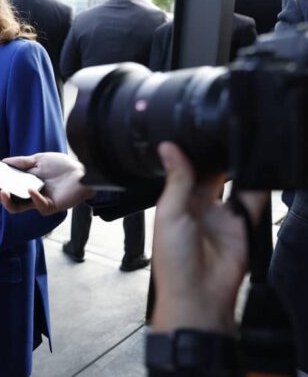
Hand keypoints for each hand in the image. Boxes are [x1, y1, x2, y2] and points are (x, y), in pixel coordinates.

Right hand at [0, 152, 93, 215]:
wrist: (83, 171)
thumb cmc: (62, 166)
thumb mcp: (39, 159)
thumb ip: (22, 162)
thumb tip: (3, 161)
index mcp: (26, 184)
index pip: (7, 189)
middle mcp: (30, 195)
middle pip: (9, 202)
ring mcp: (39, 202)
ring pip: (19, 208)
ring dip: (8, 201)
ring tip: (3, 191)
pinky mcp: (50, 206)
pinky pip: (38, 205)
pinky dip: (33, 197)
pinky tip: (30, 189)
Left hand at [151, 142, 267, 333]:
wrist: (197, 294)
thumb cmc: (173, 259)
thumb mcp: (170, 214)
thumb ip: (177, 180)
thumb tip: (168, 148)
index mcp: (176, 202)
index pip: (185, 171)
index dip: (192, 154)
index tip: (198, 131)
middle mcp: (199, 207)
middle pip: (212, 174)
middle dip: (217, 157)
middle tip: (224, 134)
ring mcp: (223, 216)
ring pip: (235, 184)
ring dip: (238, 169)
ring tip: (241, 146)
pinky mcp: (244, 225)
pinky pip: (253, 201)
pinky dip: (258, 186)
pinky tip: (258, 170)